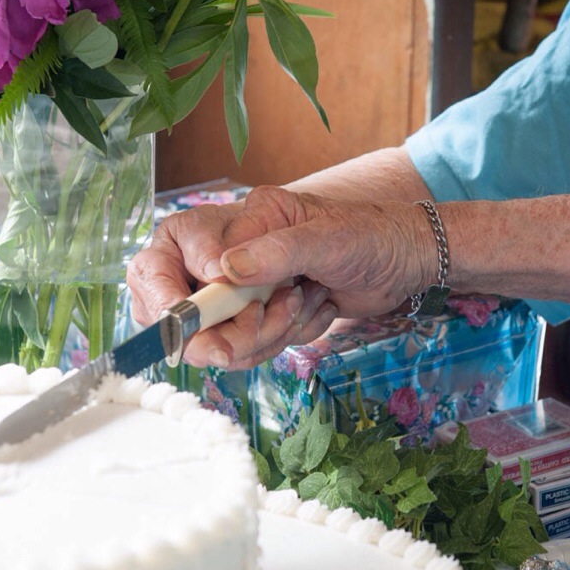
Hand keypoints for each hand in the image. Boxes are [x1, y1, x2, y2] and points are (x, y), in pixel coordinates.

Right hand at [126, 186, 434, 368]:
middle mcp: (222, 255)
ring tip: (305, 302)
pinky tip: (312, 310)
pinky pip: (246, 349)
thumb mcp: (325, 238)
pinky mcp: (256, 319)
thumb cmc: (367, 236)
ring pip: (216, 338)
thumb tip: (224, 269)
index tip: (222, 306)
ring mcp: (238, 291)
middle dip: (225, 329)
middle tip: (268, 324)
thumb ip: (274, 252)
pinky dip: (281, 341)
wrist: (401, 264)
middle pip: (179, 308)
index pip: (168, 259)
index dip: (182, 296)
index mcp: (229, 221)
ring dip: (265, 333)